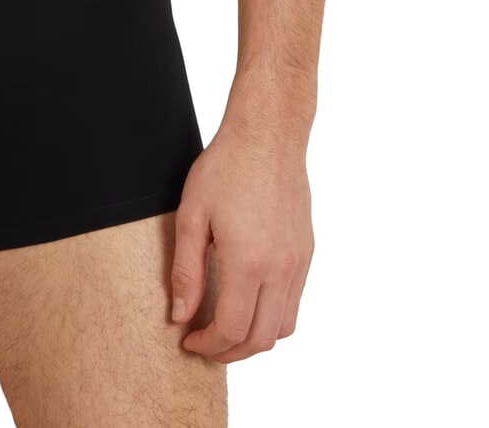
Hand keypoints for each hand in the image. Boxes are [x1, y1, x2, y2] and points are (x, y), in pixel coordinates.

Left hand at [169, 118, 313, 362]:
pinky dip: (272, 316)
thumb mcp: (191, 216)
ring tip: (226, 328)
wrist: (267, 137)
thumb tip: (181, 315)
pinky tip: (248, 301)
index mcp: (248, 262)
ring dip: (254, 338)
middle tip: (204, 343)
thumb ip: (186, 271)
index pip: (232, 330)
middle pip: (260, 339)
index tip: (189, 341)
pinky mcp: (306, 253)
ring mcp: (298, 263)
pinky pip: (294, 303)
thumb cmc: (226, 168)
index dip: (208, 346)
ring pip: (283, 328)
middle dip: (229, 352)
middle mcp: (279, 269)